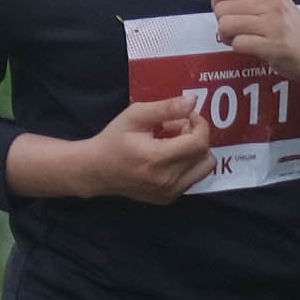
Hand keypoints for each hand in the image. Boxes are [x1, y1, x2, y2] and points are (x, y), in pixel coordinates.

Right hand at [9, 98, 213, 204]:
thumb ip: (166, 108)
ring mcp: (169, 192)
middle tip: (176, 129)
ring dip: (195, 152)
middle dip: (196, 136)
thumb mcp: (135, 116)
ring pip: (204, 168)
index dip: (199, 125)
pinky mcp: (168, 198)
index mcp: (157, 158)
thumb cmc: (113, 140)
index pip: (199, 143)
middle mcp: (166, 180)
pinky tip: (169, 157)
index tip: (187, 116)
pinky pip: (193, 178)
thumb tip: (193, 102)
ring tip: (174, 144)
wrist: (96, 171)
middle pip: (204, 154)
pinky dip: (188, 164)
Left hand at [206, 0, 299, 93]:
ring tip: (244, 38)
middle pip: (220, 8)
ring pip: (226, 24)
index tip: (233, 13)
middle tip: (239, 30)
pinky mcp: (274, 45)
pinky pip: (238, 43)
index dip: (219, 4)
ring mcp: (273, 23)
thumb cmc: (289, 27)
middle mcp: (271, 2)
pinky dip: (238, 48)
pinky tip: (251, 48)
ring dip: (228, 37)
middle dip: (223, 22)